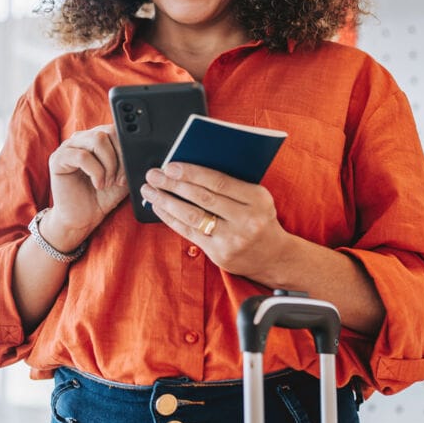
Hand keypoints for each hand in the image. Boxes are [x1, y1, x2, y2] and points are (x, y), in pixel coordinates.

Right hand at [45, 124, 128, 248]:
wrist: (83, 218)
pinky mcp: (58, 159)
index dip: (127, 148)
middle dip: (120, 158)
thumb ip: (129, 160)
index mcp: (96, 139)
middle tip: (118, 179)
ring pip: (97, 140)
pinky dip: (96, 172)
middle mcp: (82, 139)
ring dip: (108, 164)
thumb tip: (141, 151)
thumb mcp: (122, 176)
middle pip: (108, 132)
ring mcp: (68, 147)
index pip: (116, 129)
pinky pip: (82, 156)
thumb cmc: (101, 197)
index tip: (130, 170)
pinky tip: (98, 184)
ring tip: (107, 182)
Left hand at [141, 162, 291, 280]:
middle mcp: (247, 219)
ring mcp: (233, 238)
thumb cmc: (258, 218)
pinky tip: (159, 207)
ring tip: (149, 190)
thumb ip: (231, 183)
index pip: (219, 181)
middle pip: (202, 197)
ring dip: (166, 201)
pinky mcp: (220, 253)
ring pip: (192, 216)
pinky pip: (189, 232)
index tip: (170, 166)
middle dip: (173, 184)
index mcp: (257, 198)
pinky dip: (170, 218)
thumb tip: (190, 167)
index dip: (192, 173)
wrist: (274, 257)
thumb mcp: (255, 198)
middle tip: (153, 175)